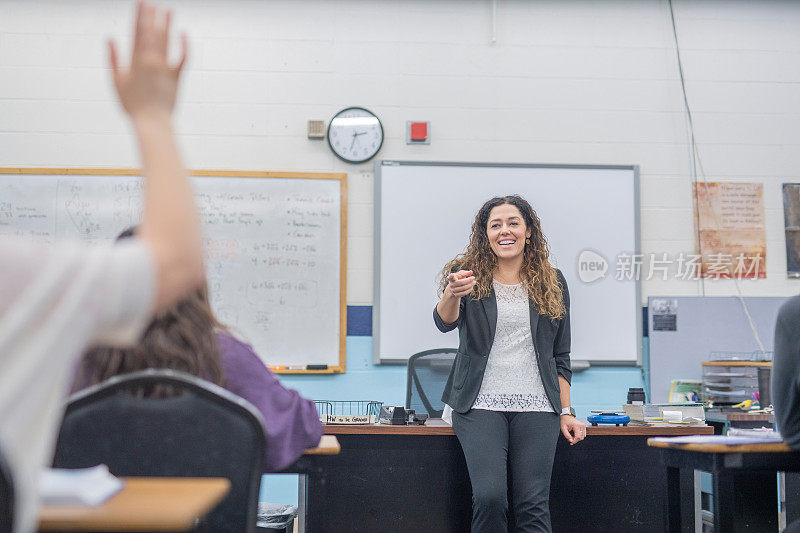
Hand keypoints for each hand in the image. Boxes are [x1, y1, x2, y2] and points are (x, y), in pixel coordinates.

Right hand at [109, 1, 186, 121]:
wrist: (152, 121)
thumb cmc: (132, 104)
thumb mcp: (116, 81)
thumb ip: (113, 58)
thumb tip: (110, 39)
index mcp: (135, 60)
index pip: (137, 32)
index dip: (139, 16)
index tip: (140, 3)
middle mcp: (151, 60)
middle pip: (152, 33)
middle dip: (152, 16)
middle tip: (152, 1)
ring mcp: (165, 67)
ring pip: (167, 41)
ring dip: (167, 24)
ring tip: (168, 10)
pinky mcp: (176, 76)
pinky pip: (183, 57)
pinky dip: (184, 45)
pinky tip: (183, 33)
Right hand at [447, 270, 475, 298]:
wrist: (455, 289)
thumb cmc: (458, 280)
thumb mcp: (460, 275)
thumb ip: (465, 273)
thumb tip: (471, 271)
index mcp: (451, 279)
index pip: (450, 277)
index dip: (451, 276)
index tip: (452, 274)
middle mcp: (451, 285)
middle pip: (460, 282)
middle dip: (468, 280)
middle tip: (473, 277)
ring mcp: (454, 290)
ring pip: (464, 288)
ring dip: (470, 285)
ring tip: (474, 282)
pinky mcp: (457, 295)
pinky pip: (465, 293)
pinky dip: (469, 289)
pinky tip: (471, 287)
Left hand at [561, 415, 585, 444]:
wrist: (567, 416)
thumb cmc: (565, 421)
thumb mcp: (563, 428)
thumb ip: (567, 435)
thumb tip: (571, 440)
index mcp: (576, 425)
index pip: (578, 436)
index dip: (574, 441)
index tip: (571, 442)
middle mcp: (581, 425)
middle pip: (581, 437)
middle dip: (575, 440)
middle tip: (570, 439)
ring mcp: (583, 426)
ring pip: (582, 437)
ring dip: (577, 438)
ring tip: (572, 437)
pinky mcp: (584, 427)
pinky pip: (583, 434)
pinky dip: (579, 436)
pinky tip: (575, 435)